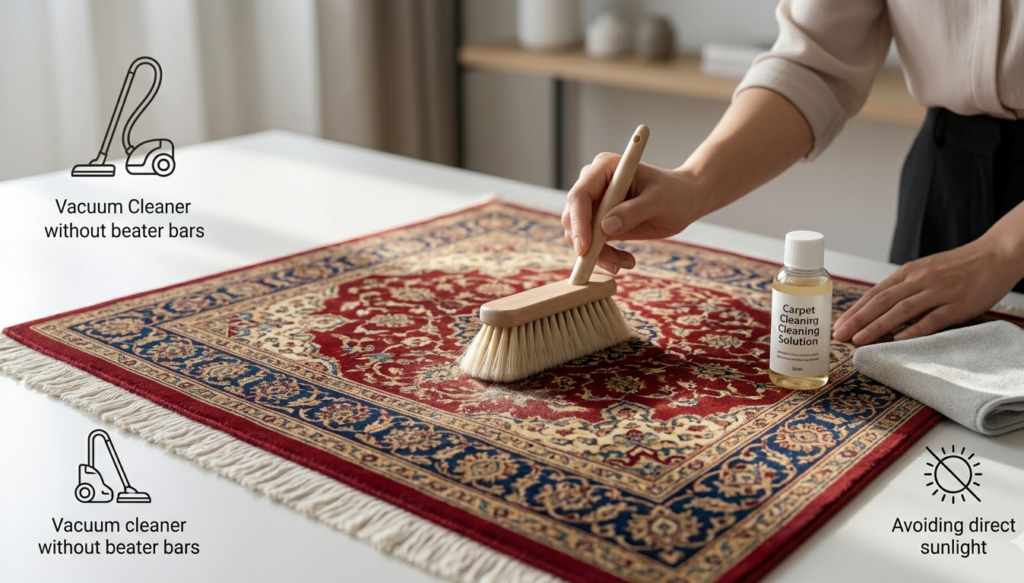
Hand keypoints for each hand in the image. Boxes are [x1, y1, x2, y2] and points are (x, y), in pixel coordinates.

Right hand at [561, 153, 699, 272]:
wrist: (684, 201)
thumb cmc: (675, 192)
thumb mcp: (659, 200)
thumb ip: (633, 211)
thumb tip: (605, 227)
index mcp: (604, 168)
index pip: (579, 195)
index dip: (579, 222)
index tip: (585, 248)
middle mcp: (594, 184)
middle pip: (573, 217)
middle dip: (587, 244)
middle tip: (612, 264)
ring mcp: (595, 204)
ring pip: (579, 235)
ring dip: (598, 255)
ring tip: (626, 263)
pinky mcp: (599, 223)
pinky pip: (591, 244)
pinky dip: (604, 257)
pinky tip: (626, 261)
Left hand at [833, 238, 1020, 344]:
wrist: (997, 254)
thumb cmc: (960, 266)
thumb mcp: (926, 270)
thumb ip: (905, 286)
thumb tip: (880, 306)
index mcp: (909, 272)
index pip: (875, 293)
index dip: (855, 310)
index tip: (839, 324)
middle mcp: (920, 280)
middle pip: (882, 301)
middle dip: (858, 320)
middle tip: (840, 335)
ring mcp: (939, 292)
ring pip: (901, 310)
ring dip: (877, 326)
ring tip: (859, 340)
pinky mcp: (958, 304)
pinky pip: (933, 318)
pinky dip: (914, 329)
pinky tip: (898, 339)